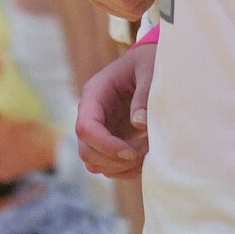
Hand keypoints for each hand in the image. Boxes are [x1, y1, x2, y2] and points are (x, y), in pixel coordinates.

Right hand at [75, 45, 153, 177]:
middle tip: (145, 150)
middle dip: (115, 159)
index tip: (131, 151)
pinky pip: (107, 166)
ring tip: (147, 151)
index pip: (85, 127)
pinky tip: (144, 159)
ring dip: (121, 167)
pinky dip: (125, 171)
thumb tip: (139, 125)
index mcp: (95, 93)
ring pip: (95, 163)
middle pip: (86, 151)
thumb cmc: (147, 62)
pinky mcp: (109, 141)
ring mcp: (99, 129)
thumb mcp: (149, 70)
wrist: (148, 63)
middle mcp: (91, 114)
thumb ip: (144, 94)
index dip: (105, 145)